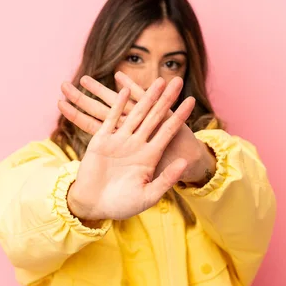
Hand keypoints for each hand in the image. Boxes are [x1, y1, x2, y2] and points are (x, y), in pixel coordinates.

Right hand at [65, 77, 194, 220]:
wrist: (93, 206)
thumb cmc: (121, 205)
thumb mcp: (148, 195)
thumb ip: (166, 179)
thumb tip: (184, 164)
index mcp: (150, 156)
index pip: (168, 131)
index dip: (180, 116)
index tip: (192, 101)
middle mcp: (137, 144)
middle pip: (154, 116)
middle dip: (166, 98)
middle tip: (177, 80)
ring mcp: (119, 141)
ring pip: (136, 113)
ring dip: (146, 97)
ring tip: (157, 80)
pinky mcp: (101, 140)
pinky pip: (111, 119)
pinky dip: (119, 105)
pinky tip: (125, 90)